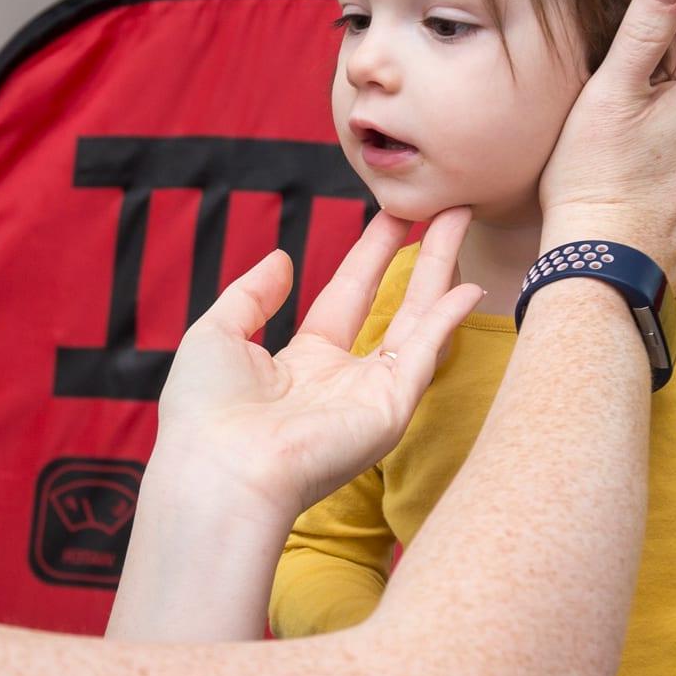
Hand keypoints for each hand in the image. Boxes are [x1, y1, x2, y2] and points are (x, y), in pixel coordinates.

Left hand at [154, 207, 481, 523]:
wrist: (220, 468)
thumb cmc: (205, 411)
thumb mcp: (217, 334)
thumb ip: (252, 294)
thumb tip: (282, 258)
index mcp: (300, 365)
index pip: (344, 298)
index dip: (370, 256)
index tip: (394, 216)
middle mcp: (343, 380)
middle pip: (393, 304)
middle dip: (419, 255)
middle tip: (444, 207)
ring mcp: (371, 396)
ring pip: (418, 320)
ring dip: (441, 268)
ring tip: (463, 216)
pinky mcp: (390, 410)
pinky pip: (426, 354)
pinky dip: (448, 319)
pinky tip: (470, 283)